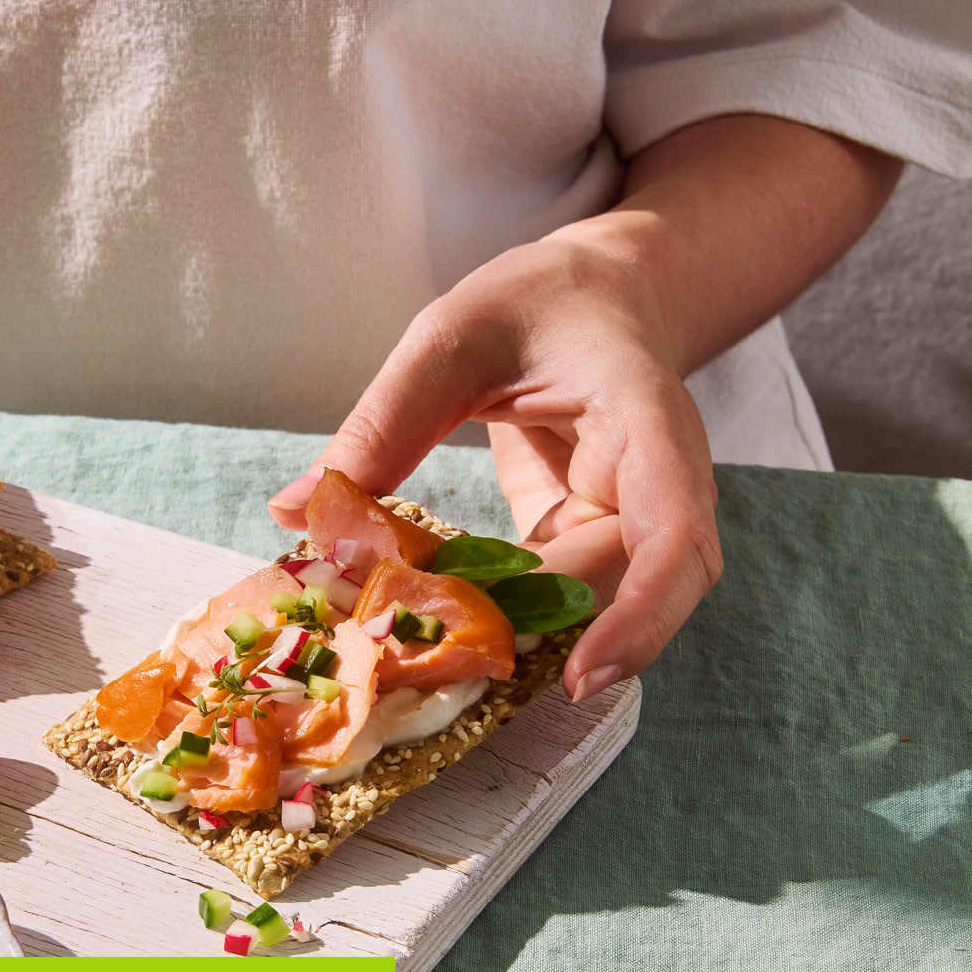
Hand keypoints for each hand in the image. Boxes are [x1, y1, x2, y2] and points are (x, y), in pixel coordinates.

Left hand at [267, 223, 720, 702]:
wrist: (594, 296)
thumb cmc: (538, 302)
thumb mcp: (449, 339)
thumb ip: (383, 425)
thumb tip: (294, 513)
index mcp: (647, 422)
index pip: (676, 537)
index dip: (641, 617)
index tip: (580, 675)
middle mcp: (656, 487)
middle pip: (617, 590)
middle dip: (529, 633)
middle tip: (429, 663)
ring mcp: (625, 522)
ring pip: (579, 607)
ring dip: (503, 635)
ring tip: (415, 655)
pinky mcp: (585, 542)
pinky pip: (548, 598)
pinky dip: (490, 617)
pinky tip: (424, 629)